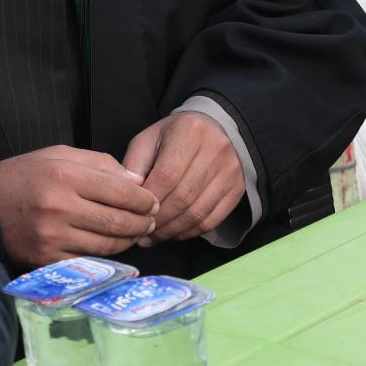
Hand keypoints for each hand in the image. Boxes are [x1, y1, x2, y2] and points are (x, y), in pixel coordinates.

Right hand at [0, 146, 157, 265]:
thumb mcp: (61, 155)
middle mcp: (58, 207)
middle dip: (142, 223)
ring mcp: (51, 236)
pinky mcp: (45, 258)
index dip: (143, 199)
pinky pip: (87, 260)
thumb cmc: (27, 175)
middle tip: (151, 221)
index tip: (153, 202)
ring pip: (106, 244)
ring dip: (128, 241)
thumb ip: (102, 164)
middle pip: (116, 221)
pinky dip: (105, 255)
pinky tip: (113, 246)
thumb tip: (138, 182)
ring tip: (136, 233)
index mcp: (64, 176)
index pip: (120, 191)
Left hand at [122, 112, 245, 243]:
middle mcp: (215, 150)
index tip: (134, 213)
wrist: (217, 128)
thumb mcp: (150, 139)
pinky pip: (212, 219)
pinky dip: (190, 232)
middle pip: (183, 196)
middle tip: (141, 231)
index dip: (149, 199)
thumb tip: (129, 195)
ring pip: (198, 212)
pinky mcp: (237, 188)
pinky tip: (174, 233)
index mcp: (190, 132)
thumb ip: (134, 164)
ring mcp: (230, 171)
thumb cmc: (176, 136)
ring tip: (153, 237)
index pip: (167, 175)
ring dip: (172, 230)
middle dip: (159, 219)